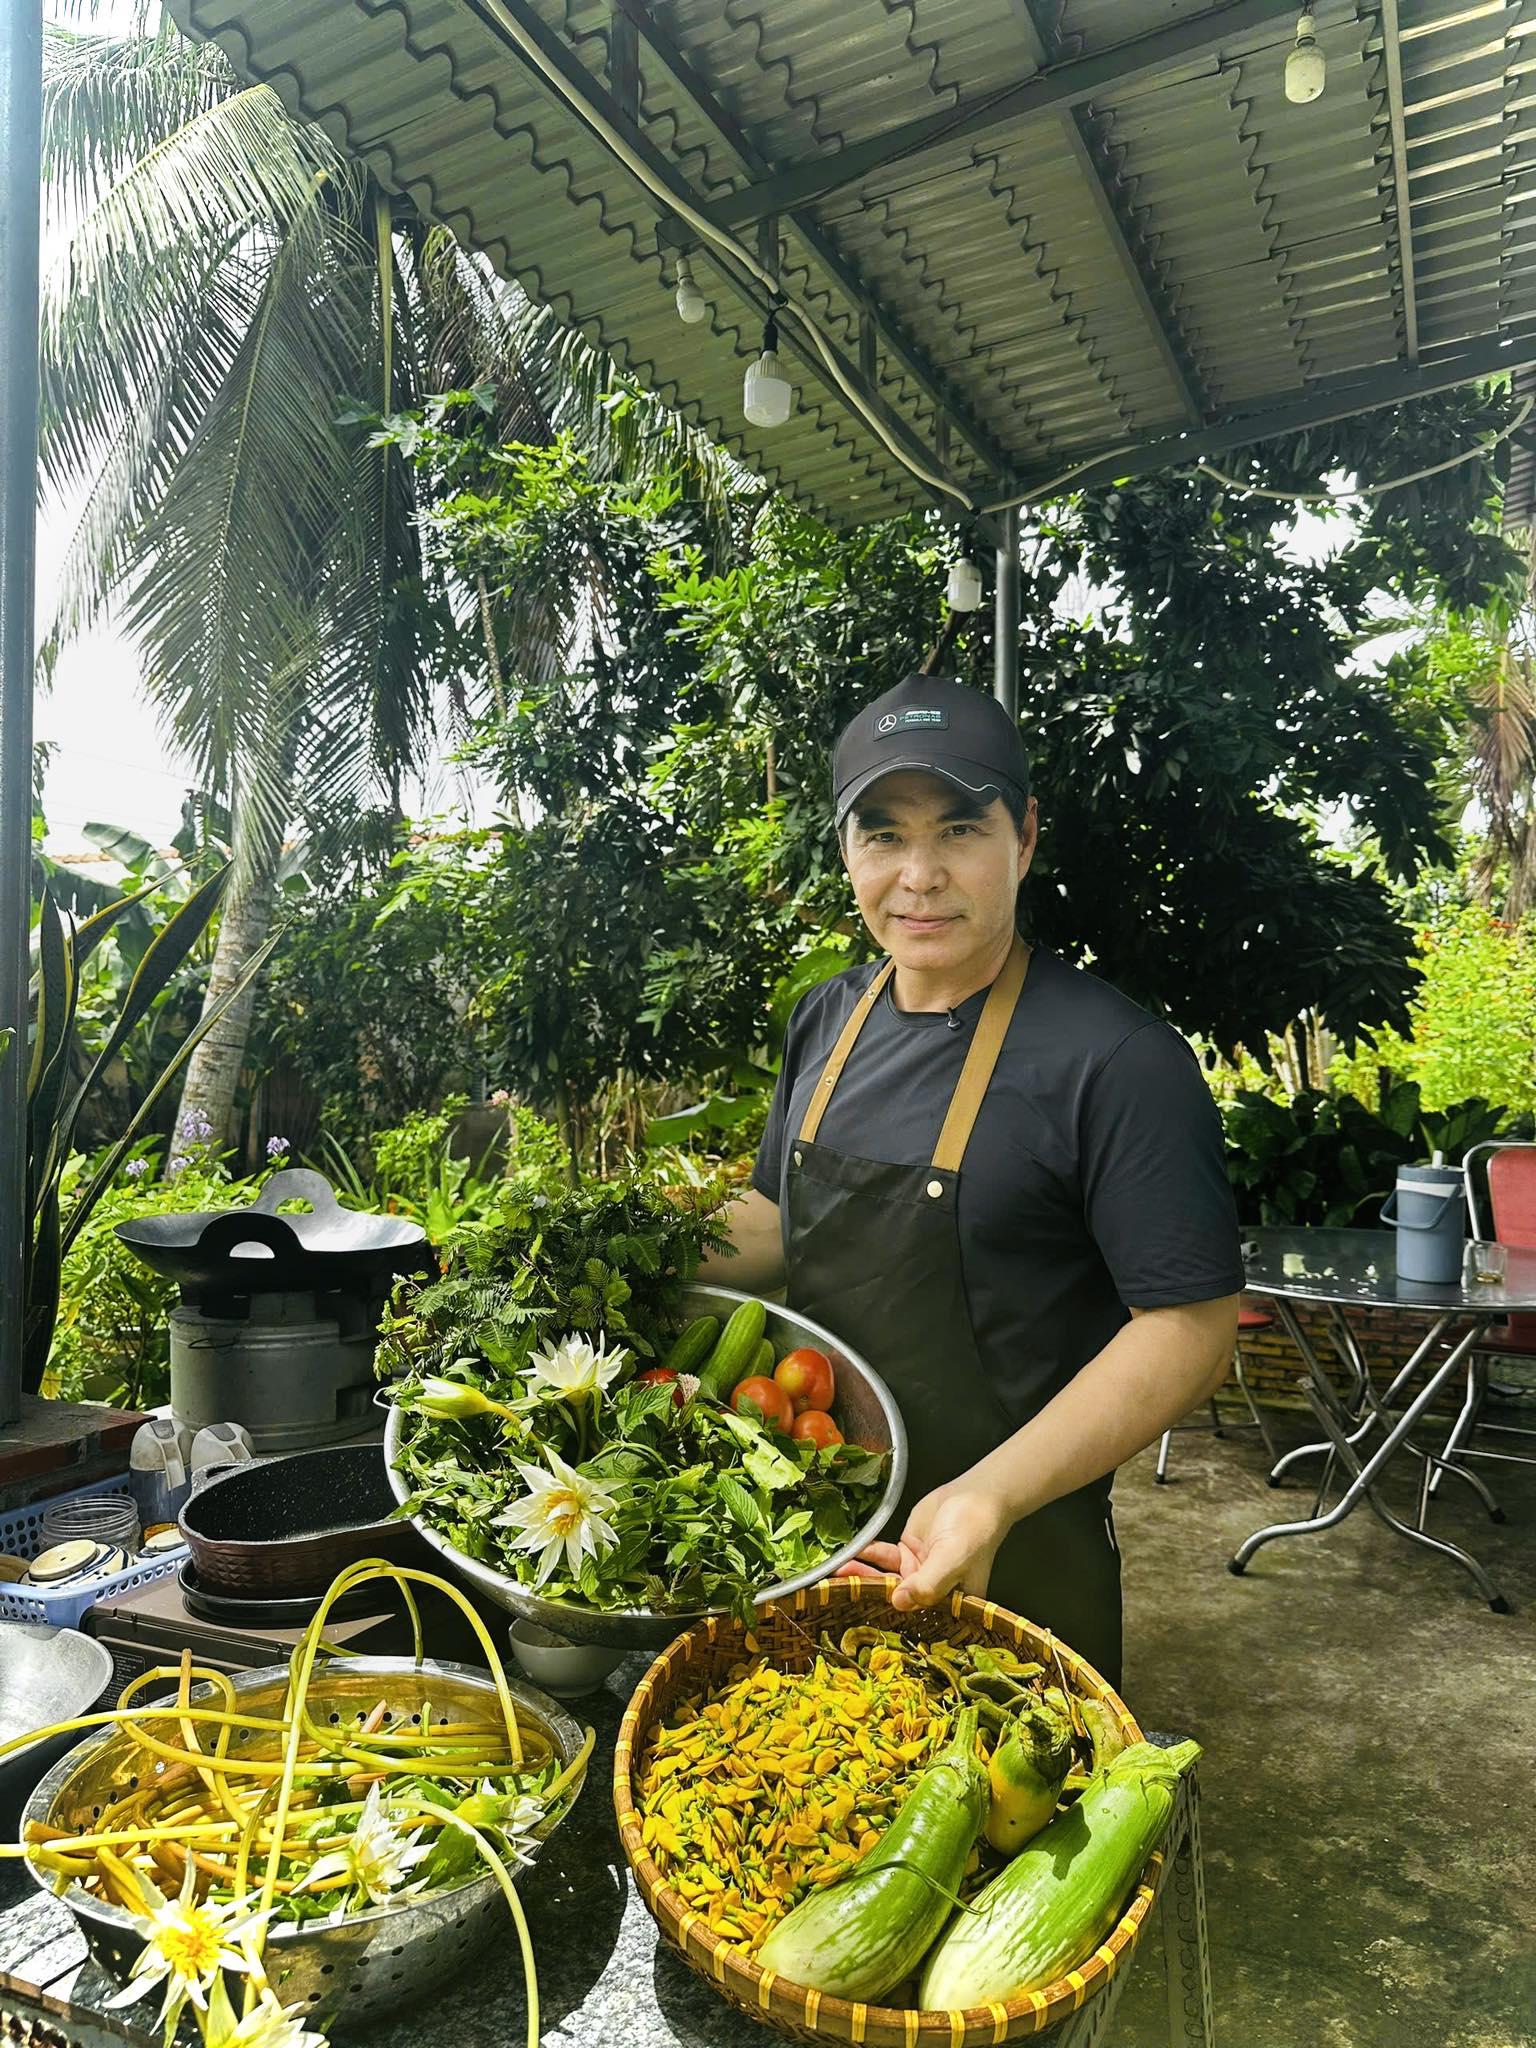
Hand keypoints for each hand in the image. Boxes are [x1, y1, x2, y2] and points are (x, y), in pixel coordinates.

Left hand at [837, 1481, 1012, 1609]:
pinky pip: (884, 1557)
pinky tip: (852, 1552)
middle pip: (895, 1598)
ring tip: (837, 1572)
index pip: (917, 1618)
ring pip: (885, 1577)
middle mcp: (931, 1591)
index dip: (889, 1621)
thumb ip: (928, 1582)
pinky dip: (869, 1554)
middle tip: (837, 1593)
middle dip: (867, 1595)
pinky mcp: (908, 1550)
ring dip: (862, 1574)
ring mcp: (917, 1570)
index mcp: (949, 1603)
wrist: (977, 1495)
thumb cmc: (974, 1531)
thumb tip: (899, 1602)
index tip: (860, 1618)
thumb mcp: (953, 1558)